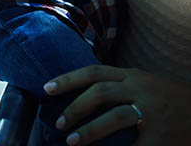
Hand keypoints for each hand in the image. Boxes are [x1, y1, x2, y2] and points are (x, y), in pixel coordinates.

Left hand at [44, 64, 189, 144]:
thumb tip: (81, 96)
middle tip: (58, 122)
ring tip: (71, 141)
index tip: (46, 88)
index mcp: (131, 76)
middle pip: (100, 92)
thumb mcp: (141, 83)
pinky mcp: (161, 136)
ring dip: (90, 130)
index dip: (68, 79)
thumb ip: (117, 86)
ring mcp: (152, 112)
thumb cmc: (165, 99)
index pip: (94, 72)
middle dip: (75, 107)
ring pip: (115, 116)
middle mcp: (140, 89)